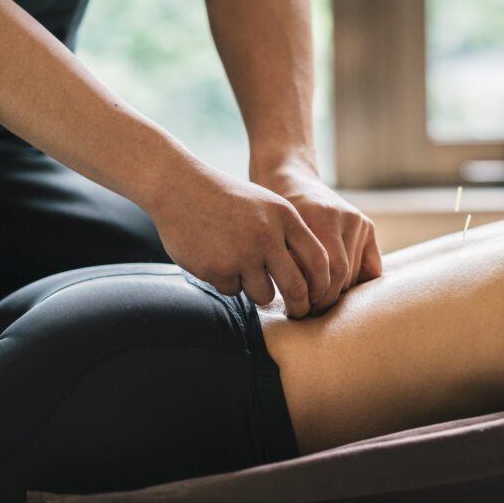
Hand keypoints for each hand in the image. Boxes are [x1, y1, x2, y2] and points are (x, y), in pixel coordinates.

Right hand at [147, 165, 329, 318]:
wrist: (181, 188)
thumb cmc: (230, 200)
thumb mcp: (269, 207)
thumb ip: (291, 235)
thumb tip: (315, 280)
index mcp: (286, 218)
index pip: (319, 261)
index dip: (323, 285)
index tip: (318, 298)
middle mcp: (268, 236)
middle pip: (296, 287)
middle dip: (300, 307)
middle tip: (297, 314)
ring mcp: (242, 253)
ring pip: (264, 295)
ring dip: (257, 291)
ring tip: (241, 267)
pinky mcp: (218, 268)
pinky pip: (233, 290)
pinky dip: (228, 282)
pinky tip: (216, 257)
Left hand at [252, 163, 382, 314]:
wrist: (289, 179)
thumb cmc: (274, 212)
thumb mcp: (274, 236)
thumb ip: (290, 264)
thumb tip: (300, 301)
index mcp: (322, 216)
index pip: (330, 272)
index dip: (317, 297)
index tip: (300, 309)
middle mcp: (346, 217)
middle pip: (344, 275)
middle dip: (326, 297)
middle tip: (308, 311)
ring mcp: (358, 220)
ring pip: (355, 273)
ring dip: (338, 291)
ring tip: (317, 300)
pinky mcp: (367, 225)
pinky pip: (370, 266)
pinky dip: (357, 281)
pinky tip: (339, 288)